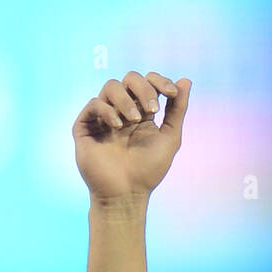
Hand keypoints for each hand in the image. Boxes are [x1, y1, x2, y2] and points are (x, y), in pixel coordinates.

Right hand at [73, 71, 190, 201]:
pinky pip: (94, 104)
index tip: (172, 93)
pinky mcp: (86, 125)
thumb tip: (186, 80)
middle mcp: (122, 111)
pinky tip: (118, 125)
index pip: (148, 83)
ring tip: (132, 120)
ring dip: (126, 99)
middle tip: (153, 109)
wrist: (127, 192)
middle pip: (130, 79)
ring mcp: (103, 117)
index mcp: (142, 112)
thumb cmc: (149, 169)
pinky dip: (108, 110)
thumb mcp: (170, 137)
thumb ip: (177, 109)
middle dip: (144, 89)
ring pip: (111, 86)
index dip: (159, 81)